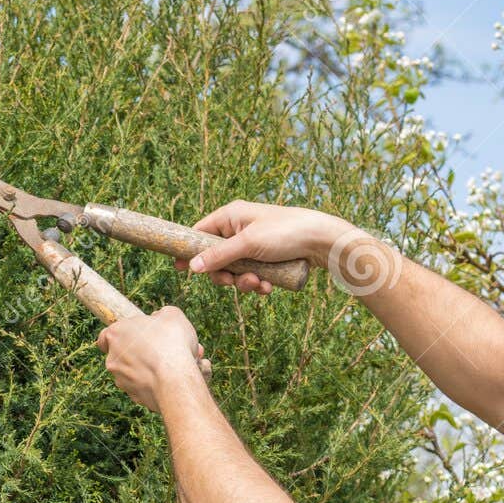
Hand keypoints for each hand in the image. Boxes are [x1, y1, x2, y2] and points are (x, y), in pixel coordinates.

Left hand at [96, 306, 205, 411]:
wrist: (175, 380)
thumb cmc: (172, 343)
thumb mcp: (173, 316)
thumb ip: (162, 314)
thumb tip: (159, 318)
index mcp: (116, 333)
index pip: (106, 336)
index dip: (121, 336)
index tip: (136, 337)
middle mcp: (112, 358)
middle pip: (123, 354)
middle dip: (143, 353)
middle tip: (167, 350)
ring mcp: (121, 379)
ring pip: (135, 372)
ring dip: (153, 368)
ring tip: (178, 364)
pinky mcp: (133, 396)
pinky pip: (144, 387)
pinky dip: (157, 383)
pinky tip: (175, 379)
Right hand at [181, 200, 354, 293]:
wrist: (322, 241)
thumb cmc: (286, 232)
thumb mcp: (249, 244)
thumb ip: (219, 256)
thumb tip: (191, 267)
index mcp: (231, 216)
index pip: (200, 232)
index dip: (190, 251)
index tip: (180, 269)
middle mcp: (240, 229)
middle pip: (216, 258)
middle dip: (226, 275)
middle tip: (233, 283)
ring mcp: (253, 245)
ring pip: (235, 270)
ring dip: (244, 282)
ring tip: (260, 284)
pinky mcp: (266, 259)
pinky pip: (252, 275)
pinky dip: (258, 283)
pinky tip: (269, 286)